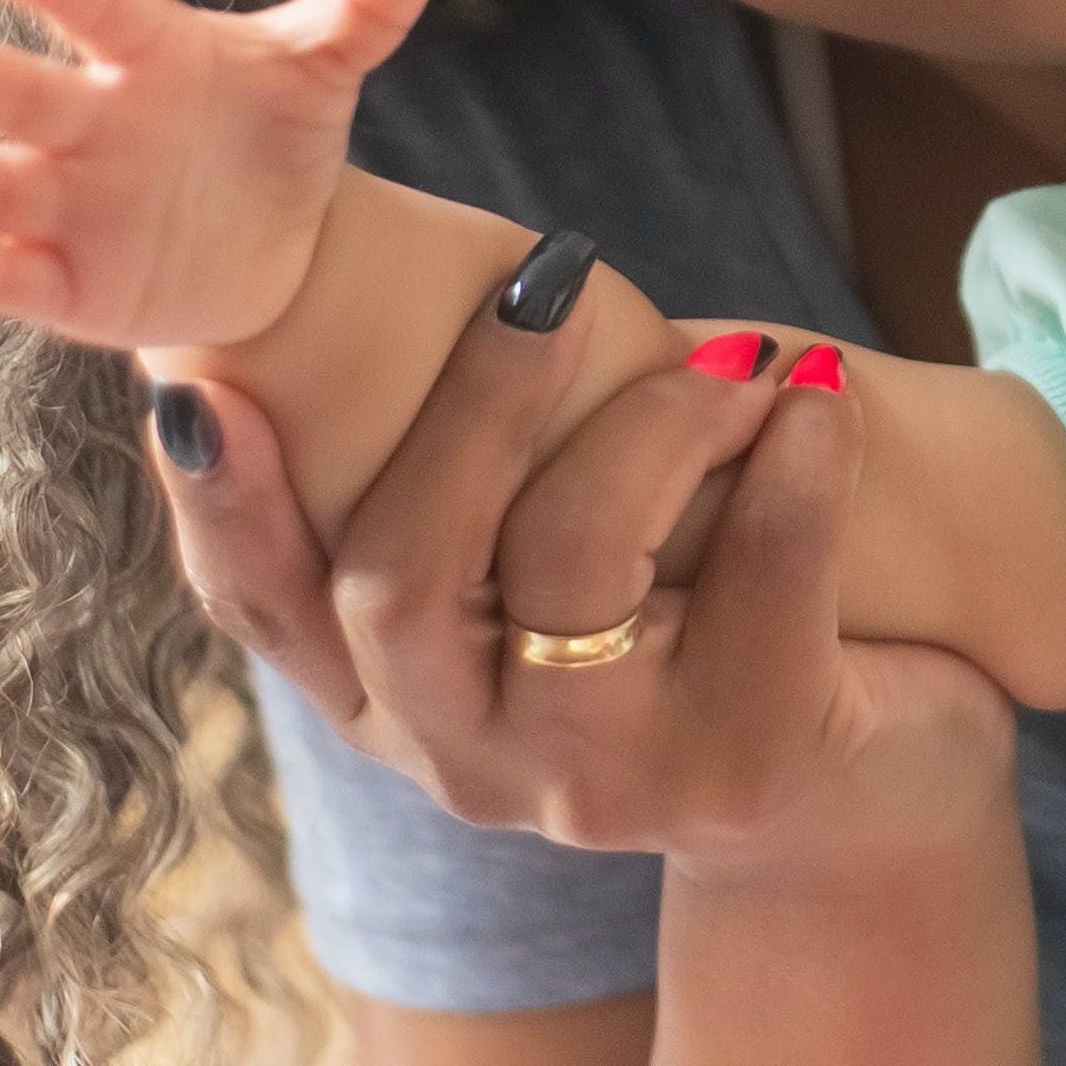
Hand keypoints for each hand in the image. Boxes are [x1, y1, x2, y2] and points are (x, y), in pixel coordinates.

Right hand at [0, 0, 441, 347]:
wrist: (275, 245)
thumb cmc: (270, 130)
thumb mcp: (320, 68)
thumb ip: (364, 5)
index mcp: (149, 53)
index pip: (99, 9)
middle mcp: (90, 122)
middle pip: (18, 93)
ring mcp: (69, 204)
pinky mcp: (68, 285)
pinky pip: (16, 277)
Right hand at [159, 294, 1013, 876]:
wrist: (870, 795)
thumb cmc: (696, 628)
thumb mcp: (557, 572)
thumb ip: (480, 472)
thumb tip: (426, 271)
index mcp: (389, 699)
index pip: (263, 610)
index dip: (222, 504)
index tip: (196, 388)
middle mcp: (467, 759)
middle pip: (400, 579)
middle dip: (472, 406)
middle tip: (553, 276)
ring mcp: (600, 783)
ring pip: (572, 562)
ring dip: (659, 419)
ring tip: (736, 356)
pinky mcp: (742, 768)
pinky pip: (761, 577)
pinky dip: (798, 459)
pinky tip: (818, 399)